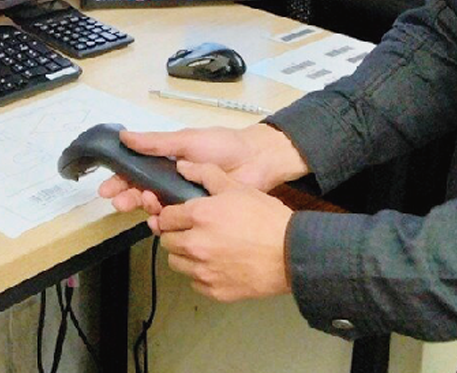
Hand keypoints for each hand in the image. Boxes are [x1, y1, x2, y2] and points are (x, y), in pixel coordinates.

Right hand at [98, 124, 307, 214]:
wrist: (256, 161)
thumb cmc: (222, 145)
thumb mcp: (186, 140)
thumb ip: (155, 143)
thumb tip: (124, 136)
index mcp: (166, 161)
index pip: (136, 172)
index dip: (120, 180)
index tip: (107, 189)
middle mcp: (171, 181)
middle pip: (141, 192)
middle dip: (127, 198)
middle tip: (119, 202)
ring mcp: (183, 198)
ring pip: (156, 208)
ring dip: (145, 208)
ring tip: (147, 205)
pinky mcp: (197, 214)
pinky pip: (176, 222)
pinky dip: (165, 223)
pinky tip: (160, 222)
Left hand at [152, 161, 294, 301]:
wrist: (292, 253)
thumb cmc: (266, 218)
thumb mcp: (238, 188)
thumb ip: (206, 175)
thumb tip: (182, 166)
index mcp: (199, 216)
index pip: (164, 218)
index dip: (170, 216)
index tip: (178, 217)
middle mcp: (195, 244)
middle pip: (166, 241)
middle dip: (175, 235)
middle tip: (192, 232)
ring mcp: (203, 270)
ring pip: (177, 263)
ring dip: (184, 255)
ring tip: (203, 249)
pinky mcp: (214, 290)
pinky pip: (194, 282)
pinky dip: (200, 275)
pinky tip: (216, 266)